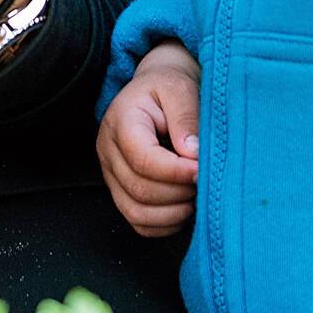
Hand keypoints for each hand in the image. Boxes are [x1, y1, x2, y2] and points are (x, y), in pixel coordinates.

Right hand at [98, 42, 200, 238]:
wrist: (157, 90)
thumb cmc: (170, 88)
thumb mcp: (180, 88)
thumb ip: (186, 118)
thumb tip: (192, 156)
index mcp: (121, 121)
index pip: (143, 159)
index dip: (177, 172)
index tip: (203, 170)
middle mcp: (108, 150)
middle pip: (139, 189)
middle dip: (179, 192)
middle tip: (204, 181)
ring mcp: (111, 174)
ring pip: (136, 212)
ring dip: (173, 212)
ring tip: (196, 195)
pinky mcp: (120, 191)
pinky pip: (138, 222)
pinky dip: (165, 224)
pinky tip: (185, 207)